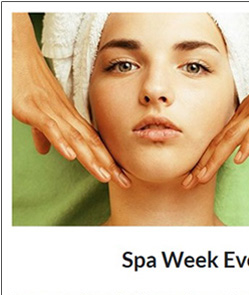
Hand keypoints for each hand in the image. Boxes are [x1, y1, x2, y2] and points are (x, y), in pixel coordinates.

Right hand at [12, 14, 130, 187]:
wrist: (16, 53)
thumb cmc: (29, 82)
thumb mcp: (40, 112)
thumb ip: (45, 133)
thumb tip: (45, 151)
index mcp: (70, 117)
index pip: (93, 142)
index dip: (109, 160)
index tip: (123, 177)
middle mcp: (66, 115)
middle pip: (91, 143)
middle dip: (109, 165)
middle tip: (125, 182)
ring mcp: (51, 111)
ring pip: (76, 138)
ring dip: (91, 158)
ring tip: (105, 176)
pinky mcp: (33, 108)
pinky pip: (49, 126)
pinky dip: (60, 140)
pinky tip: (70, 156)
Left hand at [182, 50, 248, 188]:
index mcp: (244, 117)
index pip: (220, 141)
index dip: (205, 160)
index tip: (193, 176)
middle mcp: (246, 115)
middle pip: (219, 143)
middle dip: (202, 165)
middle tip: (187, 183)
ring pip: (231, 138)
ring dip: (215, 159)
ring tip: (202, 177)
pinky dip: (246, 145)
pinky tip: (238, 160)